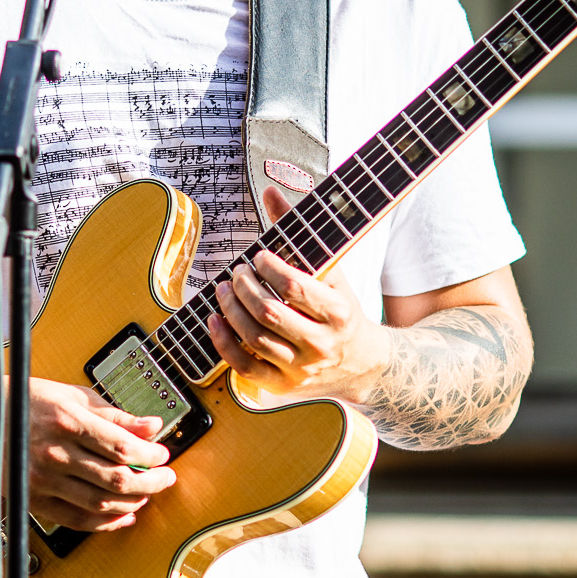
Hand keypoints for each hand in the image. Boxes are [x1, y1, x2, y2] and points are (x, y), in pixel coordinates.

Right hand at [0, 377, 174, 533]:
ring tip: (145, 493)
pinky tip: (122, 514)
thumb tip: (152, 426)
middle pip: (117, 481)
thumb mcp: (74, 396)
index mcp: (68, 422)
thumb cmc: (25, 401)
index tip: (163, 456)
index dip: (151, 457)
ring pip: (101, 505)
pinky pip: (77, 521)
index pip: (123, 448)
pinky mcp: (34, 500)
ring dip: (132, 502)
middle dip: (150, 483)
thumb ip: (115, 414)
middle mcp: (55, 454)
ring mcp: (43, 481)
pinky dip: (105, 523)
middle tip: (164, 478)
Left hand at [206, 187, 387, 403]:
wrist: (362, 364)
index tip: (257, 257)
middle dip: (244, 288)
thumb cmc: (341, 309)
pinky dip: (224, 344)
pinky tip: (214, 321)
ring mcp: (301, 368)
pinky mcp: (282, 385)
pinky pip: (245, 368)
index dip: (269, 268)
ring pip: (255, 340)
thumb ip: (299, 231)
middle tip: (235, 273)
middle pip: (270, 313)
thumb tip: (271, 191)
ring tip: (222, 290)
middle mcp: (321, 343)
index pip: (295, 287)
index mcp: (338, 312)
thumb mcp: (332, 271)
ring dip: (231, 311)